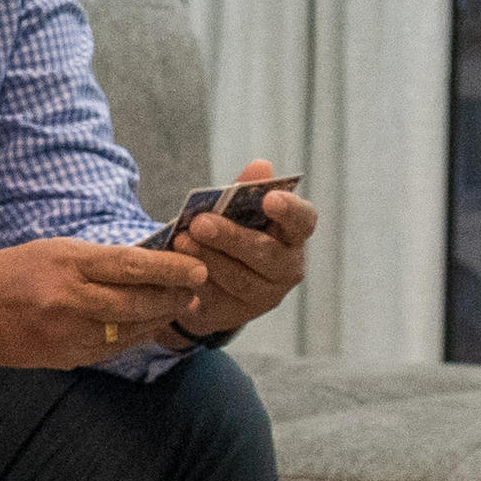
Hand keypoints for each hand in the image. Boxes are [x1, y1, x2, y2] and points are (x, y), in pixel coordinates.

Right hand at [0, 237, 211, 370]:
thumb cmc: (11, 272)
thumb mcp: (53, 251)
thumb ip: (97, 260)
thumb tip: (146, 264)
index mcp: (66, 264)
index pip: (130, 266)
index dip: (169, 270)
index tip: (197, 269)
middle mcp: (70, 300)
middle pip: (137, 302)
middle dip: (173, 296)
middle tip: (197, 289)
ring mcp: (69, 333)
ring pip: (131, 330)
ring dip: (160, 319)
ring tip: (180, 306)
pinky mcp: (67, 357)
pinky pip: (113, 349)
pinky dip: (136, 337)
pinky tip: (149, 326)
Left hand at [164, 158, 318, 342]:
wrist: (208, 280)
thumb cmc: (230, 234)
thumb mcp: (236, 211)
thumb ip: (246, 190)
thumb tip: (261, 165)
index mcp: (292, 235)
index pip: (303, 221)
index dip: (289, 211)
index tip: (269, 199)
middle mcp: (287, 268)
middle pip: (267, 255)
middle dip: (232, 238)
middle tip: (200, 223)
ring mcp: (265, 296)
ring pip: (240, 280)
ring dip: (209, 259)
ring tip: (181, 241)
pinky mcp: (236, 314)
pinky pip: (217, 299)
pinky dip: (197, 279)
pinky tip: (178, 265)